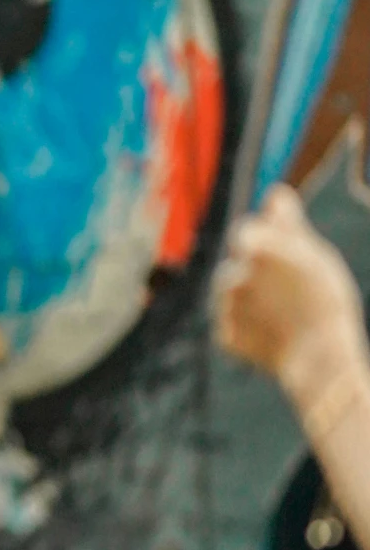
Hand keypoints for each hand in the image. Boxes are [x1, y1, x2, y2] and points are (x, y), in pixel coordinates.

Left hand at [214, 186, 366, 397]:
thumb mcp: (314, 253)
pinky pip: (233, 323)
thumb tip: (274, 192)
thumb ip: (287, 222)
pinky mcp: (225, 336)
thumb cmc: (324, 299)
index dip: (268, 243)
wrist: (321, 356)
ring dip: (250, 297)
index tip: (287, 258)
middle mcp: (232, 273)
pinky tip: (275, 332)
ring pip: (233, 292)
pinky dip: (249, 326)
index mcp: (253, 246)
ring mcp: (225, 308)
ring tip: (284, 312)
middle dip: (257, 271)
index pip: (248, 232)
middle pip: (239, 262)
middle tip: (289, 289)